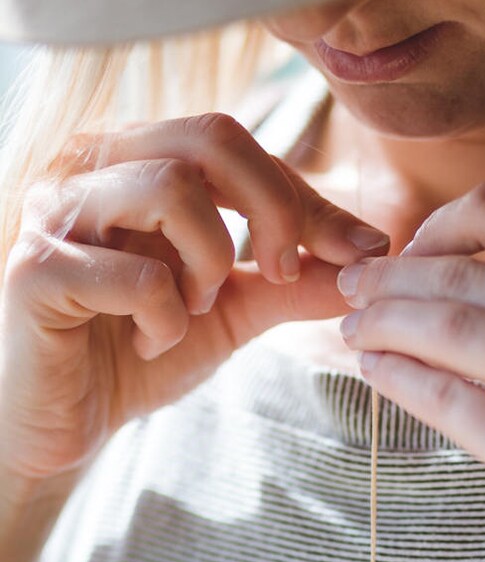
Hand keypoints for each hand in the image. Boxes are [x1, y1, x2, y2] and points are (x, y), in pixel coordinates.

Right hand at [0, 111, 388, 481]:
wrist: (64, 422)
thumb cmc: (135, 353)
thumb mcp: (230, 310)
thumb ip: (290, 280)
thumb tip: (370, 255)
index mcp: (136, 159)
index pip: (238, 145)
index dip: (307, 198)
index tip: (363, 250)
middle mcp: (90, 164)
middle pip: (212, 139)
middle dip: (275, 212)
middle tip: (281, 277)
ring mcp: (56, 210)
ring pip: (171, 190)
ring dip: (209, 265)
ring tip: (192, 311)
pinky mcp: (37, 268)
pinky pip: (136, 274)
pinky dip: (166, 320)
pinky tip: (150, 343)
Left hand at [337, 178, 484, 561]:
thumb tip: (443, 260)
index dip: (433, 226)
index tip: (403, 253)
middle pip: (460, 271)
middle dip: (389, 280)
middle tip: (352, 292)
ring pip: (447, 329)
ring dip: (382, 325)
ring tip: (354, 331)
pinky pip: (446, 402)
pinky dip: (398, 381)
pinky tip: (376, 373)